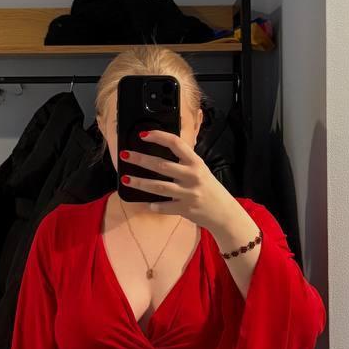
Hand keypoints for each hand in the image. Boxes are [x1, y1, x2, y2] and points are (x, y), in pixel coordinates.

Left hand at [120, 129, 241, 236]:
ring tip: (125, 179)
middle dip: (141, 159)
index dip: (158, 137)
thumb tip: (163, 147)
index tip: (143, 135)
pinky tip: (145, 204)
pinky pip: (164, 207)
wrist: (224, 212)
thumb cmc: (210, 188)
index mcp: (196, 162)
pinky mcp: (185, 209)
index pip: (176, 143)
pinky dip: (154, 206)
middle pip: (161, 165)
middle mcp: (192, 176)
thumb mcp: (201, 169)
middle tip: (125, 156)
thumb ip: (185, 161)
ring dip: (140, 183)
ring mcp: (188, 194)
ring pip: (159, 187)